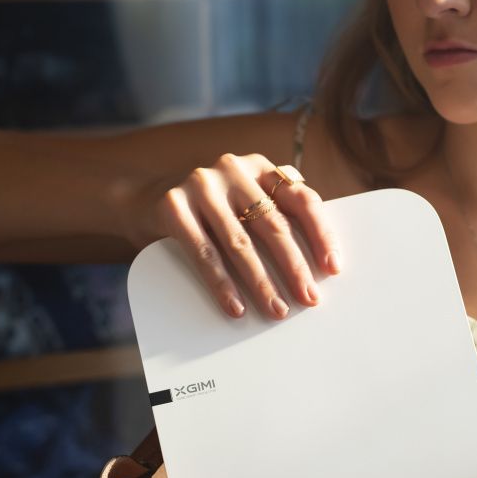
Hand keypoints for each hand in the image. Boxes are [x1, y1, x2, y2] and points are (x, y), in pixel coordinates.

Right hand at [152, 154, 340, 319]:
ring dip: (261, 282)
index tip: (333, 268)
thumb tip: (319, 266)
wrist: (142, 198)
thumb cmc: (209, 210)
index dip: (322, 234)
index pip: (302, 199)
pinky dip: (221, 284)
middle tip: (310, 299)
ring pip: (239, 243)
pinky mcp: (173, 205)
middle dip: (294, 267)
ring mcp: (201, 184)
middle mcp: (233, 169)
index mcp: (260, 167)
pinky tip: (235, 307)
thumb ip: (276, 215)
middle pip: (273, 224)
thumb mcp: (244, 201)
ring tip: (277, 310)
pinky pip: (203, 252)